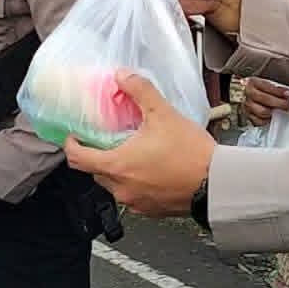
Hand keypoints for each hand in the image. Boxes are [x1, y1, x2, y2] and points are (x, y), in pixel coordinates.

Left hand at [64, 71, 214, 217]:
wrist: (217, 183)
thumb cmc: (191, 154)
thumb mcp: (162, 114)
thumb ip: (140, 91)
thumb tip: (123, 76)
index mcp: (117, 166)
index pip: (77, 159)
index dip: (71, 145)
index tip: (74, 136)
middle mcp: (122, 188)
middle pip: (95, 172)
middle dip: (97, 155)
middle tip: (107, 139)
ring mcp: (136, 202)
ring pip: (114, 185)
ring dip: (117, 169)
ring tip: (132, 152)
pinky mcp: (151, 210)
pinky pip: (132, 196)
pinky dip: (134, 182)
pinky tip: (149, 168)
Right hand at [242, 78, 288, 126]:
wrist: (238, 95)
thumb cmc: (252, 89)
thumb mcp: (261, 83)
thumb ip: (273, 88)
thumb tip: (286, 93)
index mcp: (252, 83)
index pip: (267, 87)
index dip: (279, 91)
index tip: (288, 94)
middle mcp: (247, 94)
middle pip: (265, 99)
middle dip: (280, 103)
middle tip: (288, 105)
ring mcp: (246, 106)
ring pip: (262, 112)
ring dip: (273, 112)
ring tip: (279, 111)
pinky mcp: (246, 116)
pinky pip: (258, 121)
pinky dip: (266, 120)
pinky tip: (270, 117)